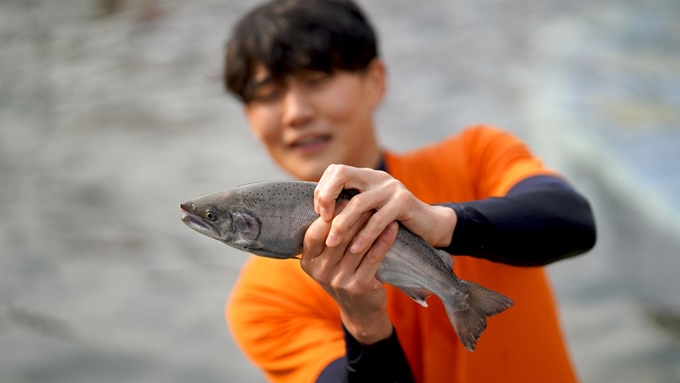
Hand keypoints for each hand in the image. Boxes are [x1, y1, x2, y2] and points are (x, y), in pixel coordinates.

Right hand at [301, 201, 398, 344]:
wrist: (360, 310)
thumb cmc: (344, 274)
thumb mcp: (328, 258)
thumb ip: (327, 236)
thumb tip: (334, 198)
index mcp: (308, 262)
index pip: (314, 233)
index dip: (329, 215)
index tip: (344, 198)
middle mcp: (320, 272)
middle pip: (338, 236)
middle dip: (354, 215)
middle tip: (368, 197)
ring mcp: (338, 280)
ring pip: (357, 244)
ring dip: (371, 224)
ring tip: (382, 208)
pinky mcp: (358, 286)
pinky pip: (373, 257)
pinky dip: (384, 240)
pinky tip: (393, 227)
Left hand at [314, 164, 456, 253]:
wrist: (428, 226)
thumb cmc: (391, 223)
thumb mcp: (367, 212)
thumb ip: (348, 208)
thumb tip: (316, 217)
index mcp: (365, 176)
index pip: (336, 170)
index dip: (323, 190)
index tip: (320, 214)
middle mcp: (377, 177)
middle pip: (343, 174)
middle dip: (327, 197)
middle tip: (323, 222)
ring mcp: (391, 188)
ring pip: (358, 202)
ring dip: (342, 225)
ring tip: (332, 244)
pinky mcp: (404, 202)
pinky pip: (378, 219)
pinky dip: (365, 236)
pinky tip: (355, 249)